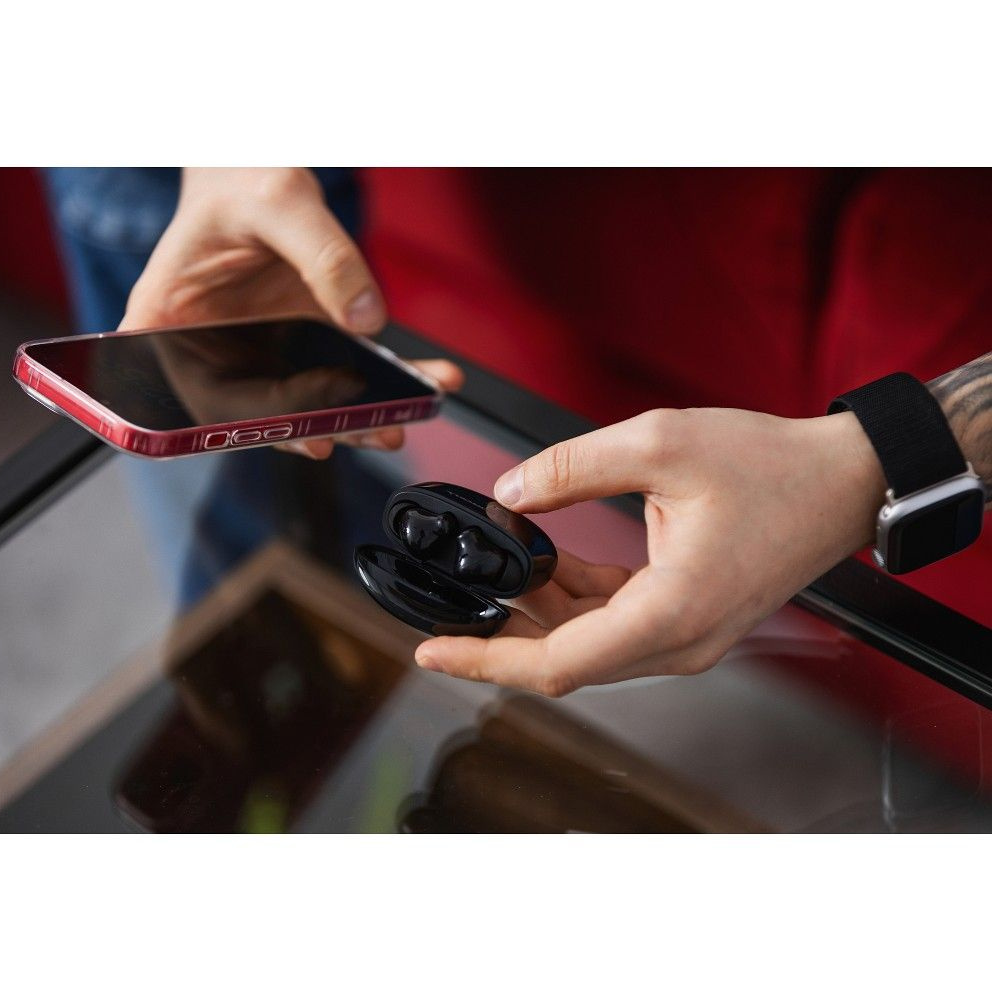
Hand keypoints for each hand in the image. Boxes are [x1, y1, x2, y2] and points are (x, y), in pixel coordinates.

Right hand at [121, 167, 462, 457]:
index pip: (214, 398)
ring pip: (310, 405)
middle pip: (266, 413)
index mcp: (169, 325)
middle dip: (329, 427)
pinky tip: (426, 380)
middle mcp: (214, 351)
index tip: (319, 424)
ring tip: (407, 417)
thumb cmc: (242, 179)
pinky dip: (387, 383)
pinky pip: (343, 375)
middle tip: (379, 431)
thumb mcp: (280, 202)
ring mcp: (260, 353)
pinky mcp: (301, 345)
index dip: (266, 421)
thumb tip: (367, 321)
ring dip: (363, 417)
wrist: (253, 171)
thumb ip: (324, 256)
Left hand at [415, 407, 886, 695]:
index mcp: (670, 613)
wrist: (842, 481)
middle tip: (449, 602)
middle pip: (564, 660)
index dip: (486, 658)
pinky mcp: (688, 619)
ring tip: (495, 570)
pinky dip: (573, 600)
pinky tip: (545, 563)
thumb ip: (572, 468)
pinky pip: (613, 623)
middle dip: (501, 633)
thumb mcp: (660, 443)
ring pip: (586, 644)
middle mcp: (678, 642)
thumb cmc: (773, 466)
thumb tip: (510, 493)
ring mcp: (685, 637)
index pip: (556, 662)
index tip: (434, 649)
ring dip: (536, 613)